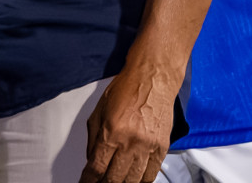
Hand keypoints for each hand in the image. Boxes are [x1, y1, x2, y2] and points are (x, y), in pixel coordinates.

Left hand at [80, 62, 178, 182]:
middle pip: (115, 178)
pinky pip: (152, 173)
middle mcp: (130, 142)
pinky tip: (134, 181)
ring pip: (134, 180)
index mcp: (111, 132)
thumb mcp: (99, 111)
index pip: (96, 168)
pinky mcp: (162, 147)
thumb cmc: (125, 89)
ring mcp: (148, 146)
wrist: (152, 78)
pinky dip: (142, 181)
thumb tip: (91, 160)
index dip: (88, 181)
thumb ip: (93, 138)